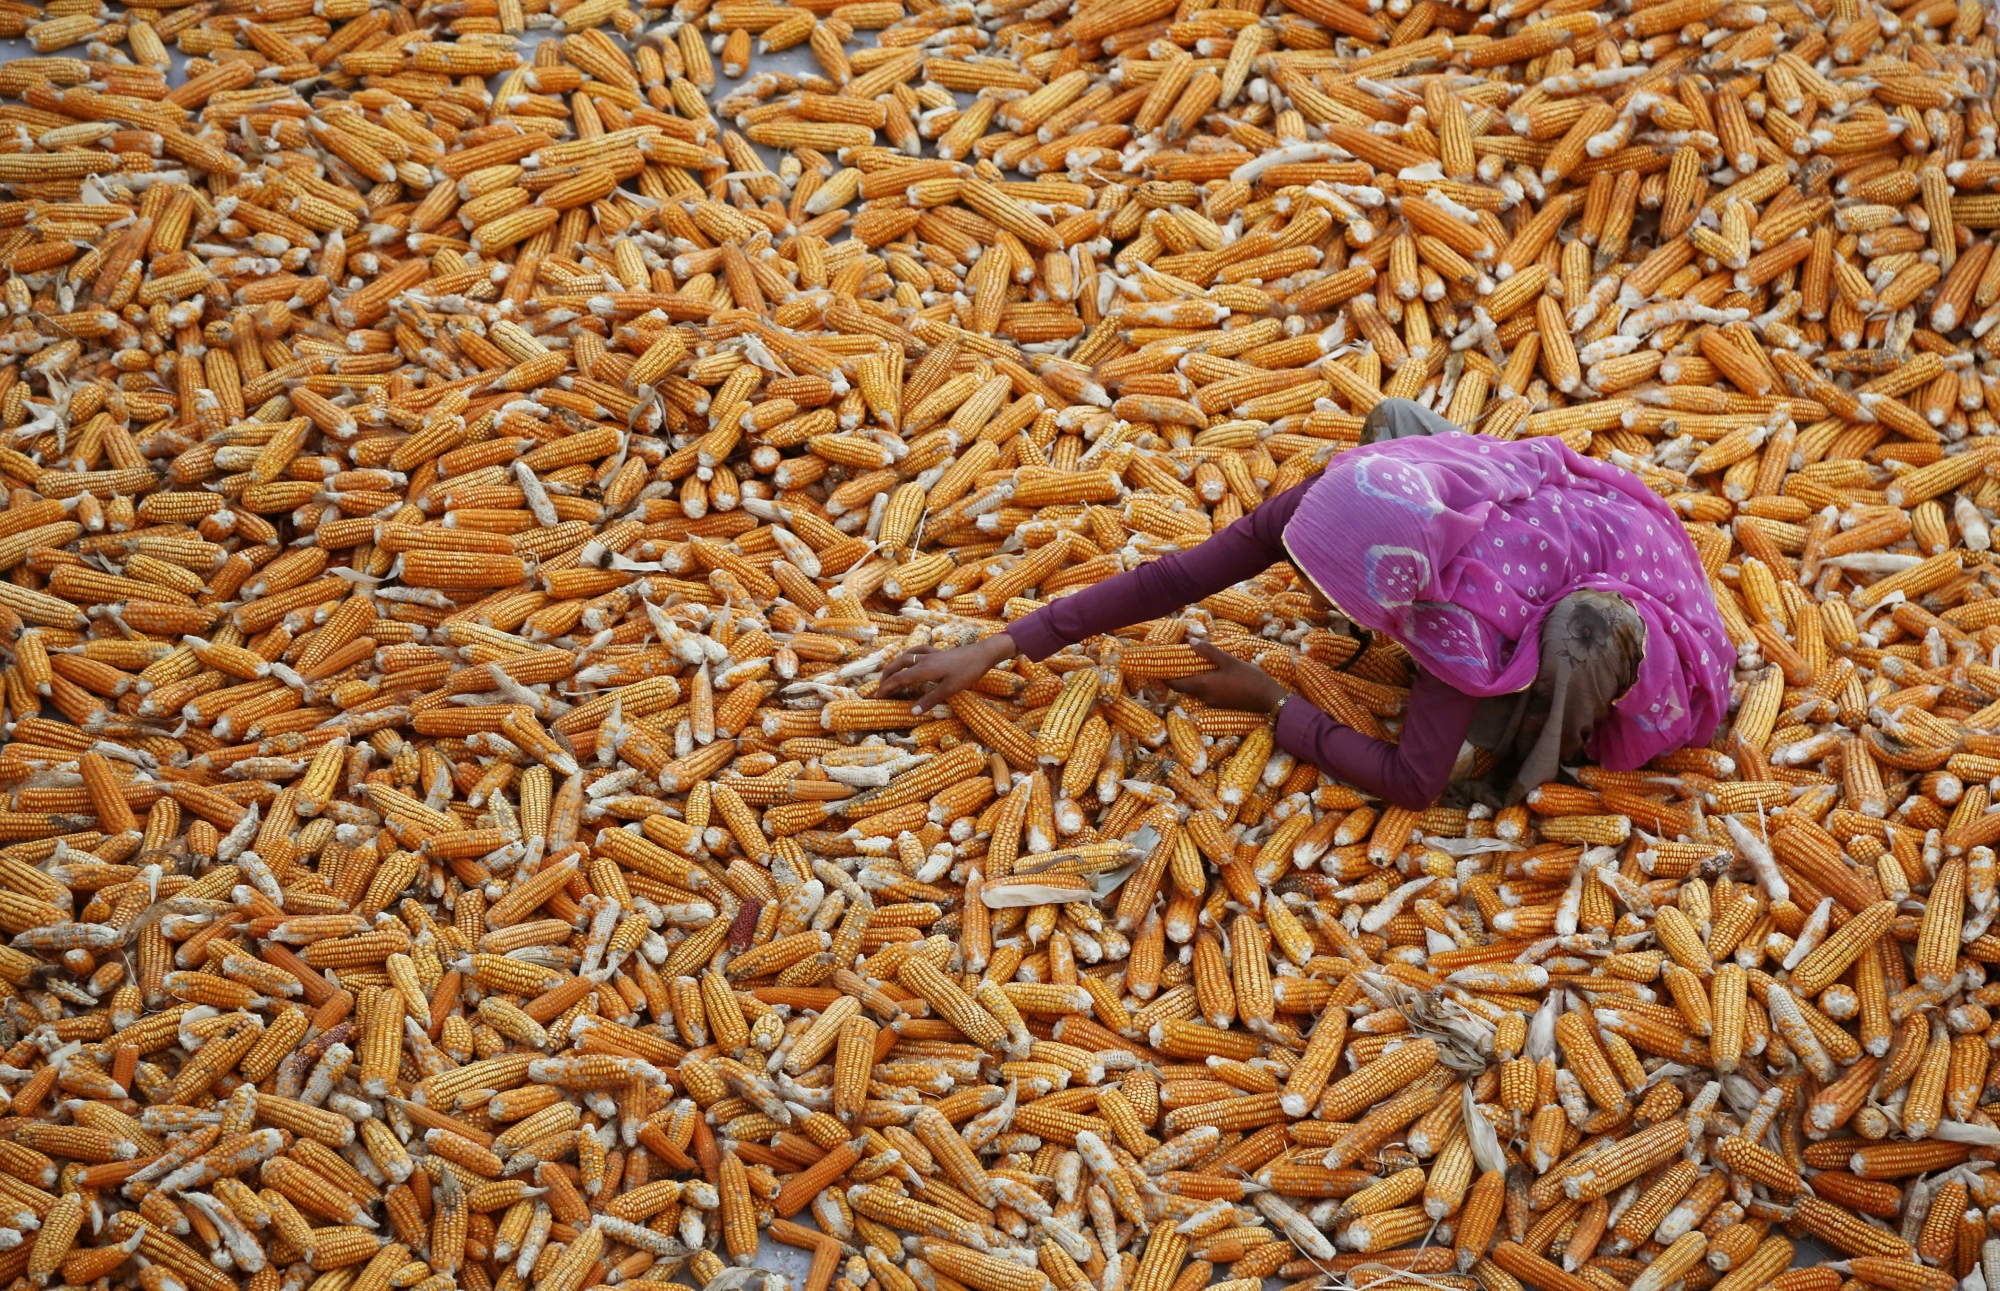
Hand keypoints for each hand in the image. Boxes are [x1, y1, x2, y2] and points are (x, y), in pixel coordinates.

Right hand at [878, 633, 1017, 712]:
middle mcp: (923, 660)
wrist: (983, 654)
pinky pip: (918, 650)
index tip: (876, 697)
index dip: (886, 688)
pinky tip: (910, 656)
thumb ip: (930, 700)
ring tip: (889, 673)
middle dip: (886, 676)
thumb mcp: (949, 689)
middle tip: (879, 687)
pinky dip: (910, 654)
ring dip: (895, 665)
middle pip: (898, 666)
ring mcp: (931, 654)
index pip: (899, 679)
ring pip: (906, 657)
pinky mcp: (938, 652)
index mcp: (923, 670)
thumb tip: (912, 712)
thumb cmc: (968, 672)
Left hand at [1168, 640, 1287, 714]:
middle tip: (1177, 661)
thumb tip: (1191, 642)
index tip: (1159, 667)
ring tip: (1193, 664)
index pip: (1176, 684)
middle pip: (1184, 688)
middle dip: (1178, 676)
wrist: (1268, 699)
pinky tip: (1210, 673)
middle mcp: (1204, 696)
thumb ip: (1209, 652)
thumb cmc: (1249, 678)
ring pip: (1196, 691)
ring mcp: (1213, 702)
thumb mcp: (1229, 661)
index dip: (1165, 677)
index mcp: (1203, 685)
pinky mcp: (1222, 704)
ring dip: (1192, 680)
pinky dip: (1202, 684)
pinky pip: (1206, 693)